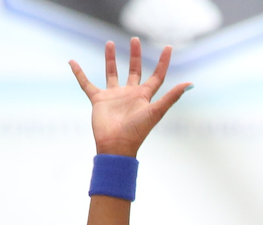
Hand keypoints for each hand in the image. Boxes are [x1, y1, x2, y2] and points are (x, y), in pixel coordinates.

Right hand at [70, 38, 190, 156]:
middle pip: (134, 70)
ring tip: (109, 43)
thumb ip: (172, 97)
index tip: (168, 47)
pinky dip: (79, 73)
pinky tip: (72, 62)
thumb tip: (190, 84)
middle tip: (135, 39)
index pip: (157, 76)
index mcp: (144, 96)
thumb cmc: (137, 131)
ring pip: (112, 73)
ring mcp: (114, 96)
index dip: (163, 62)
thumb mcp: (156, 111)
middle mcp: (130, 94)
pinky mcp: (98, 100)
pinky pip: (86, 84)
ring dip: (111, 59)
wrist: (116, 146)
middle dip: (135, 55)